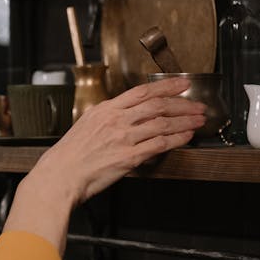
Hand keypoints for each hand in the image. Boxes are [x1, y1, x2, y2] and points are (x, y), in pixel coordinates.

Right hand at [3, 78, 205, 250]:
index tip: (182, 83)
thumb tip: (127, 115)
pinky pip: (159, 144)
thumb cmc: (70, 155)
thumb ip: (109, 118)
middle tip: (198, 104)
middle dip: (183, 103)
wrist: (60, 176)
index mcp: (106, 109)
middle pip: (157, 105)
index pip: (143, 91)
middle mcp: (116, 120)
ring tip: (199, 120)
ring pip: (162, 123)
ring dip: (185, 120)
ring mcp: (123, 137)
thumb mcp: (87, 125)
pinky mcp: (128, 157)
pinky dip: (176, 138)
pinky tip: (186, 136)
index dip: (166, 86)